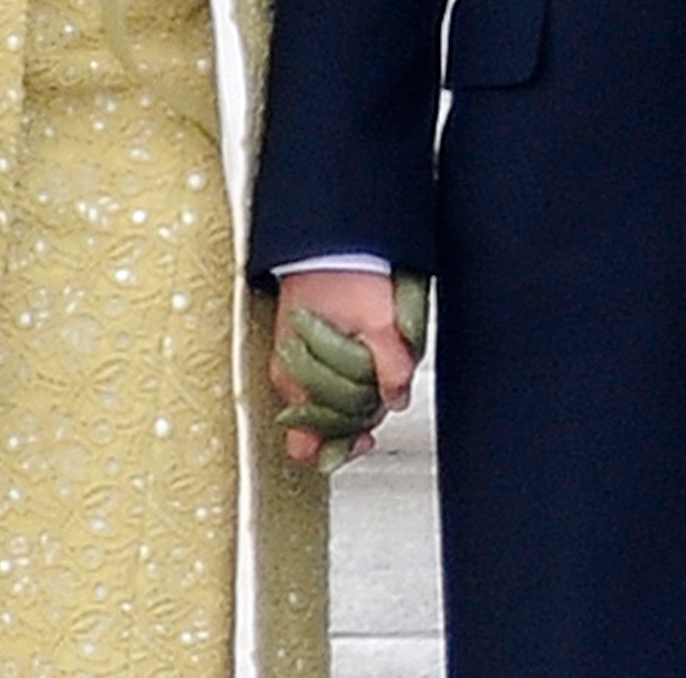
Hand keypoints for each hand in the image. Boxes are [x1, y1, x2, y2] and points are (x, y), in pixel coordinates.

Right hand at [270, 269, 424, 473]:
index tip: (366, 437)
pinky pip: (324, 378)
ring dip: (354, 398)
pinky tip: (366, 364)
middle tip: (383, 395)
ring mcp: (295, 361)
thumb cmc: (346, 273)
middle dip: (355, 418)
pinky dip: (346, 378)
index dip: (339, 446)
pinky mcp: (304, 346)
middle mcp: (290, 376)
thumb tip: (395, 400)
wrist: (332, 238)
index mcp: (297, 378)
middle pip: (322, 425)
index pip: (306, 444)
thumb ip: (390, 365)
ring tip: (378, 374)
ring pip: (325, 402)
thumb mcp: (378, 321)